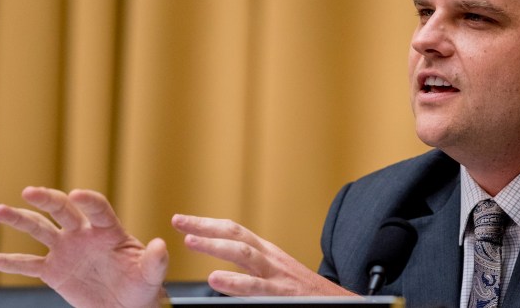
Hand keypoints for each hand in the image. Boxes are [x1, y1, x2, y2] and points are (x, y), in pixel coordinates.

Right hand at [0, 187, 167, 307]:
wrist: (126, 306)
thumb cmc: (143, 286)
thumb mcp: (151, 275)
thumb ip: (155, 260)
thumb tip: (160, 245)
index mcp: (109, 230)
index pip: (98, 209)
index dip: (89, 201)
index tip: (78, 194)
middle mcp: (84, 234)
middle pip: (64, 211)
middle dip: (48, 200)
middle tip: (30, 192)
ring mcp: (66, 250)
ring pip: (40, 230)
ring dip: (21, 220)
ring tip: (1, 210)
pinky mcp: (53, 271)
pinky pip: (26, 264)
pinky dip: (6, 261)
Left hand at [171, 215, 354, 296]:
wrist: (340, 305)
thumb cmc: (305, 294)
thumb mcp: (276, 275)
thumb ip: (252, 271)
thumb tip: (220, 271)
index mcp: (267, 253)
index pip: (234, 232)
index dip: (207, 224)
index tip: (182, 220)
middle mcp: (271, 259)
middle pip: (235, 235)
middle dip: (205, 226)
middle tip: (178, 221)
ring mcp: (278, 275)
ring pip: (244, 254)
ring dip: (215, 246)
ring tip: (190, 242)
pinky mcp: (284, 294)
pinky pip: (257, 287)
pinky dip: (235, 283)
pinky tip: (216, 280)